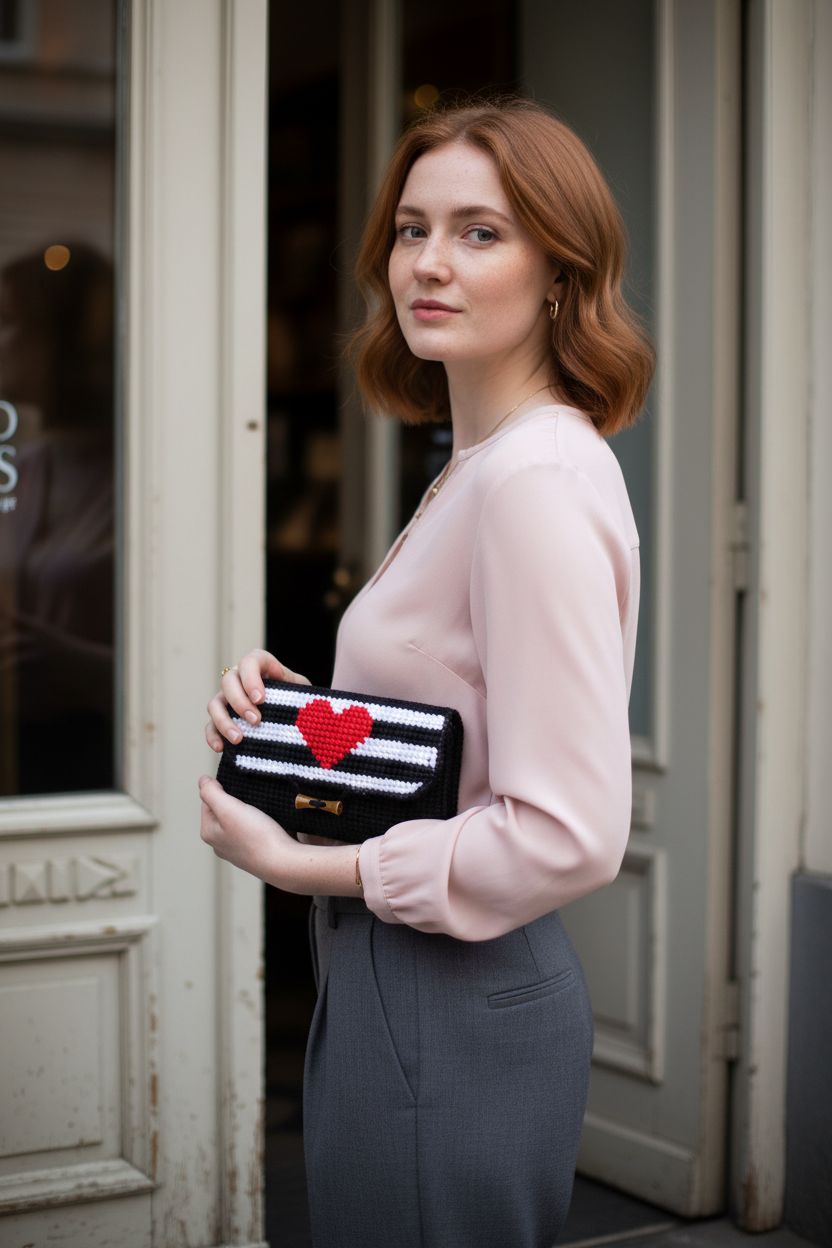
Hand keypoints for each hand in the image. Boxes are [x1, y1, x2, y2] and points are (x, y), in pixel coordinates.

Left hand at [198, 773, 362, 896]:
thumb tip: (202, 781)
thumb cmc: (257, 837)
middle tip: (251, 800)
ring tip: (261, 810)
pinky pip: (253, 831)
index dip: (223, 790)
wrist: (283, 862)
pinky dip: (259, 823)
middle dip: (236, 801)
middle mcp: (220, 844)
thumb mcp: (229, 809)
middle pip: (223, 810)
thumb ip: (211, 793)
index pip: (208, 801)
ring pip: (239, 820)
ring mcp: (237, 850)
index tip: (239, 791)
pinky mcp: (254, 852)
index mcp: (209, 832)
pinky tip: (269, 823)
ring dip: (249, 811)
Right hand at [205, 648, 310, 752]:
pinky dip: (212, 736)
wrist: (295, 722)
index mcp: (262, 666)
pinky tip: (221, 749)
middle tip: (257, 721)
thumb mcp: (306, 695)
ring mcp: (229, 698)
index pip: (250, 661)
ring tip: (240, 739)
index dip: (251, 678)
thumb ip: (308, 696)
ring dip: (224, 720)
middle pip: (228, 681)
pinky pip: (209, 725)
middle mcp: (240, 679)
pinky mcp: (222, 719)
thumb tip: (322, 710)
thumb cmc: (301, 703)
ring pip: (215, 703)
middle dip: (240, 701)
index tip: (261, 699)